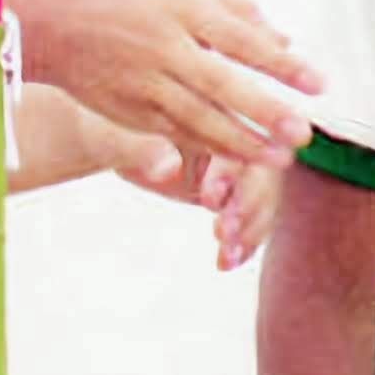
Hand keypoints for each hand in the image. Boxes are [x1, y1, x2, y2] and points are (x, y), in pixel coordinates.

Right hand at [18, 0, 322, 165]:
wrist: (54, 23)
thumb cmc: (129, 0)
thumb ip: (234, 10)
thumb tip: (284, 40)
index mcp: (183, 8)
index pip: (243, 40)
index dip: (283, 65)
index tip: (321, 85)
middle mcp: (164, 45)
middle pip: (222, 84)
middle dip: (265, 112)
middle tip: (304, 134)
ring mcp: (143, 80)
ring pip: (197, 118)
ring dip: (240, 142)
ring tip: (279, 159)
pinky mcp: (128, 108)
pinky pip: (174, 132)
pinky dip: (207, 147)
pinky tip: (238, 160)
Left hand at [104, 131, 280, 266]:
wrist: (111, 140)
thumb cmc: (112, 131)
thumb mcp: (122, 139)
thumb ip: (145, 151)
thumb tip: (168, 169)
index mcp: (211, 111)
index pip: (236, 139)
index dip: (228, 172)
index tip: (209, 199)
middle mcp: (233, 135)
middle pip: (261, 170)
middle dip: (246, 204)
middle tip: (222, 232)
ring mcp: (238, 165)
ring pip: (263, 198)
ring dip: (249, 230)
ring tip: (227, 257)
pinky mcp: (233, 191)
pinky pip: (249, 217)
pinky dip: (242, 242)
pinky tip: (226, 263)